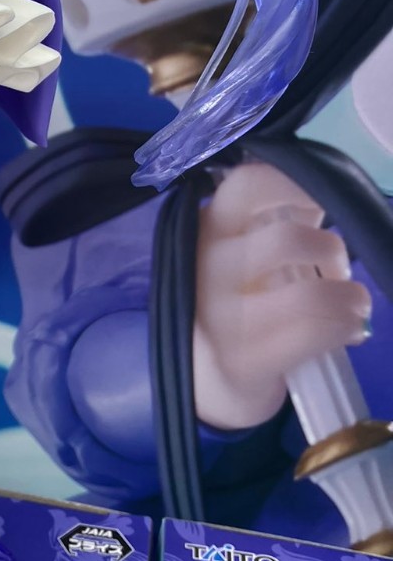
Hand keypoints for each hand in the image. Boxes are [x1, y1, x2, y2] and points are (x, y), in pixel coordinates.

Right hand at [192, 163, 371, 429]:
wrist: (209, 376)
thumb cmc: (240, 300)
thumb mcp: (244, 252)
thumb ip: (276, 222)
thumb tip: (323, 198)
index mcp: (208, 228)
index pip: (247, 184)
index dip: (295, 186)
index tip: (320, 207)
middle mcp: (205, 266)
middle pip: (288, 240)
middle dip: (333, 250)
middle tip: (338, 269)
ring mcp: (220, 317)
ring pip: (310, 295)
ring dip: (349, 297)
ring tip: (353, 304)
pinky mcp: (243, 360)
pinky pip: (314, 334)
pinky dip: (346, 327)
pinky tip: (350, 330)